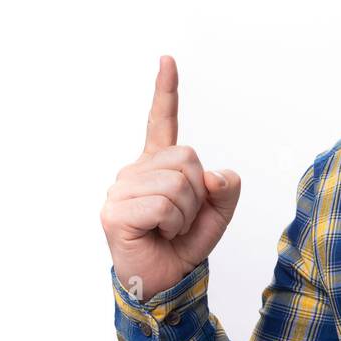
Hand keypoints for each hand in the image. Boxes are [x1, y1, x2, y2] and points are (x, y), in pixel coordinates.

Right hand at [100, 56, 241, 299]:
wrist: (167, 280)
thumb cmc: (185, 243)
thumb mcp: (218, 213)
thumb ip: (226, 188)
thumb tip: (213, 174)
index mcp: (158, 165)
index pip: (162, 122)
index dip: (166, 91)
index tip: (168, 60)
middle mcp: (135, 171)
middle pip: (187, 158)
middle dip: (199, 192)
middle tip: (182, 217)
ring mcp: (121, 190)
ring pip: (178, 184)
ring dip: (186, 212)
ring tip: (169, 228)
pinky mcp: (115, 212)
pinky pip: (164, 206)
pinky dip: (173, 224)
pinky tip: (157, 233)